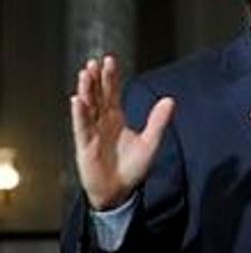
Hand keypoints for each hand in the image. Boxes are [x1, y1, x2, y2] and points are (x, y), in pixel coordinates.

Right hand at [70, 55, 174, 210]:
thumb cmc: (133, 167)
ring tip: (85, 74)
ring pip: (88, 107)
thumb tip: (170, 100)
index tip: (109, 60)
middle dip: (96, 79)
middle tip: (94, 62)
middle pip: (98, 96)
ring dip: (86, 91)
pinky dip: (80, 114)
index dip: (110, 77)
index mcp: (116, 118)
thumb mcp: (151, 142)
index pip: (112, 93)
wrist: (120, 191)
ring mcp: (92, 133)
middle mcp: (102, 122)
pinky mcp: (85, 146)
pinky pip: (82, 127)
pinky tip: (77, 100)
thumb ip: (158, 121)